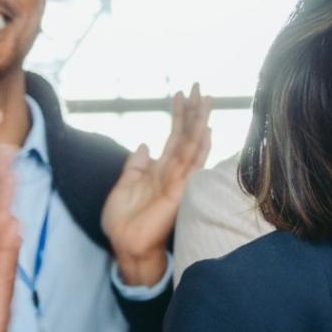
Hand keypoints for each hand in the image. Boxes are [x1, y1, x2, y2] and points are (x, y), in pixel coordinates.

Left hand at [101, 85, 212, 287]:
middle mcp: (174, 172)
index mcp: (160, 169)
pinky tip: (206, 131)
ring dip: (200, 122)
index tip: (180, 95)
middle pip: (187, 136)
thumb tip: (144, 146)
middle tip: (199, 87)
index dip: (178, 116)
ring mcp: (179, 180)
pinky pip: (193, 165)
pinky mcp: (180, 191)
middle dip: (194, 111)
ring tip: (206, 99)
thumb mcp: (124, 185)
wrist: (125, 245)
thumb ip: (136, 166)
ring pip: (193, 145)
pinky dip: (201, 148)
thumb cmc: (124, 220)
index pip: (174, 137)